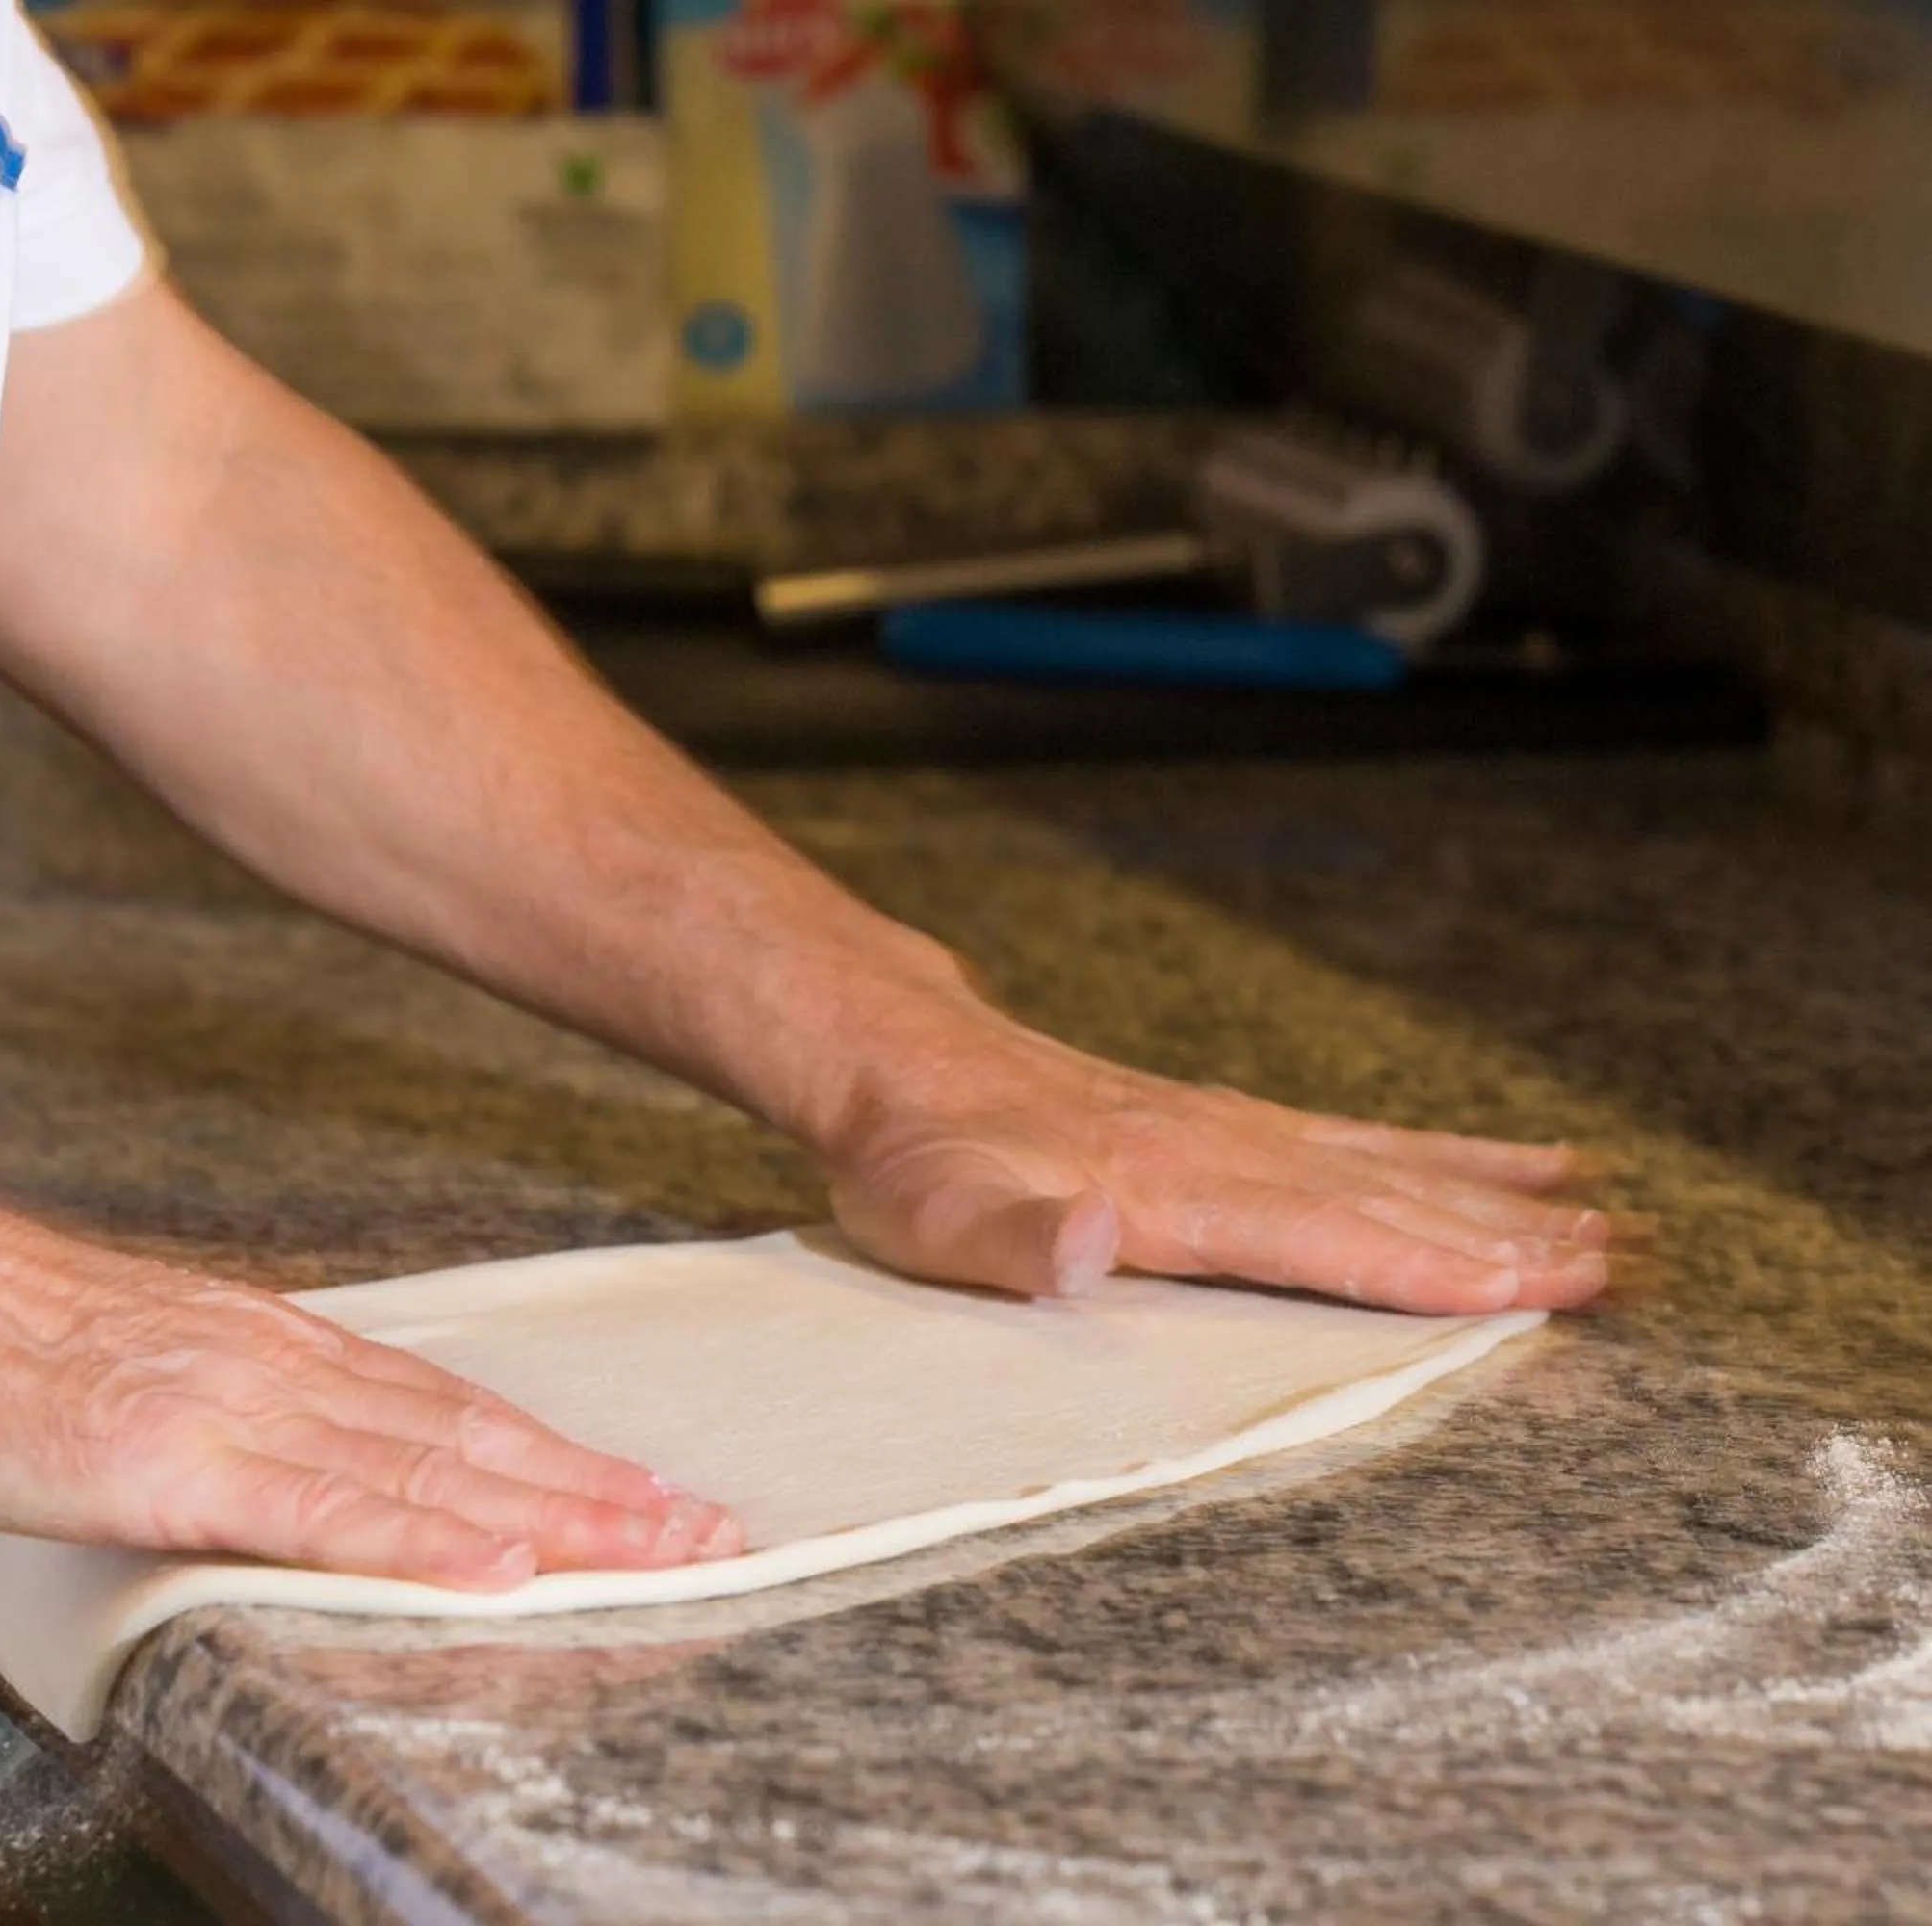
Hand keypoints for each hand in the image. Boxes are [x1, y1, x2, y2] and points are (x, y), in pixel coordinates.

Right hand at [0, 1207, 746, 1585]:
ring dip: (553, 1515)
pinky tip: (498, 1564)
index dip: (553, 1457)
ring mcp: (234, 1413)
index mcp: (270, 1348)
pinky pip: (323, 1512)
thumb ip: (226, 1410)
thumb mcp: (136, 1369)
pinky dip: (424, 1541)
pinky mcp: (177, 1465)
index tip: (644, 1491)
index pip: (444, 1412)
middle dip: (595, 1492)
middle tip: (707, 1530)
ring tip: (654, 1548)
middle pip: (467, 1440)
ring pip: (427, 1472)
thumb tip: (293, 1451)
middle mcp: (278, 1368)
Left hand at [822, 991, 1621, 1313]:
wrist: (891, 1059)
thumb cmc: (909, 1157)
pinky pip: (1351, 1142)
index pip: (1320, 1236)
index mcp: (1167, 1187)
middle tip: (1619, 1268)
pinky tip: (1509, 1162)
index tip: (1535, 1288)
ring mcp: (1226, 1129)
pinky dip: (1437, 1155)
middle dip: (1498, 1239)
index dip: (1427, 1270)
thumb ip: (1015, 1235)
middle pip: (1380, 1200)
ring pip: (1384, 1167)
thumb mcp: (931, 1211)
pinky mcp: (1220, 1124)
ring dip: (1491, 1199)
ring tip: (1599, 1221)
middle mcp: (1218, 1149)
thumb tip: (1092, 1239)